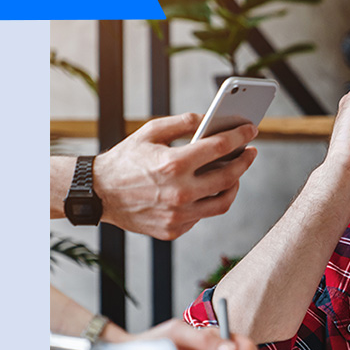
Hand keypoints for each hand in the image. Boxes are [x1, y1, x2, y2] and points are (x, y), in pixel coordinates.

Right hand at [92, 113, 258, 239]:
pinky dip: (208, 201)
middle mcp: (179, 192)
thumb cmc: (124, 159)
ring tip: (234, 174)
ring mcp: (177, 215)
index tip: (251, 130)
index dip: (240, 136)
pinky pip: (202, 215)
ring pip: (222, 203)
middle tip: (250, 152)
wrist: (98, 193)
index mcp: (173, 164)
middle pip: (229, 177)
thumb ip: (182, 122)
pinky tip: (208, 189)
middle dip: (245, 162)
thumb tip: (210, 119)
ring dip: (233, 186)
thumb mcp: (150, 132)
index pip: (220, 147)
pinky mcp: (173, 229)